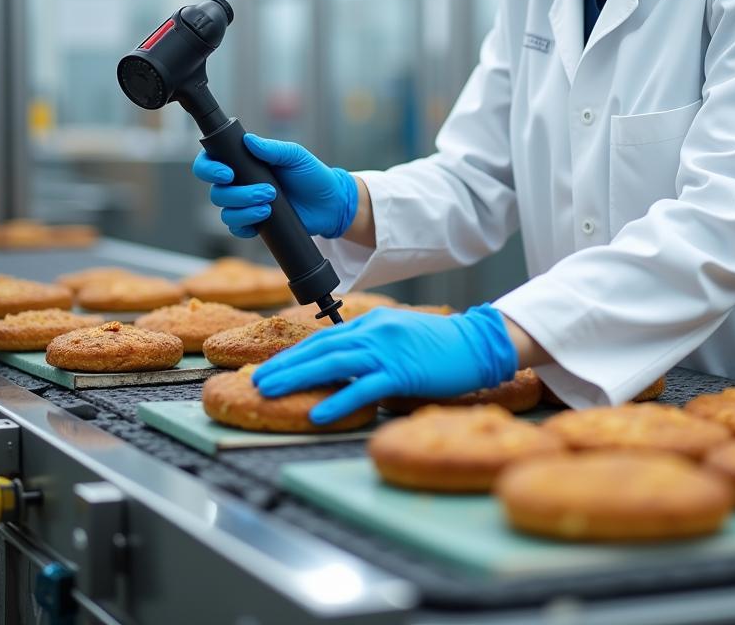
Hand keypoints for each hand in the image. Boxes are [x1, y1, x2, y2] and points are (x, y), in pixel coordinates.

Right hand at [192, 134, 357, 238]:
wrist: (329, 204)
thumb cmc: (311, 175)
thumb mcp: (296, 156)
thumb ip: (273, 149)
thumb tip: (249, 141)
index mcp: (244, 163)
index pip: (211, 162)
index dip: (209, 168)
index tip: (227, 173)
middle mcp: (240, 184)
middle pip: (217, 192)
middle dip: (238, 194)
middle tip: (267, 190)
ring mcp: (245, 205)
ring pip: (226, 212)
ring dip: (245, 209)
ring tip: (270, 204)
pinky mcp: (254, 223)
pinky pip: (236, 228)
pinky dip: (246, 224)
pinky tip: (264, 218)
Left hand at [252, 303, 517, 424]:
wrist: (478, 342)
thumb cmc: (441, 345)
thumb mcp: (400, 336)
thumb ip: (372, 347)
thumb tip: (344, 367)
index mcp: (372, 321)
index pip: (323, 337)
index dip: (294, 353)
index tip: (270, 366)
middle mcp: (374, 331)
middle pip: (320, 348)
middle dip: (284, 365)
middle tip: (256, 381)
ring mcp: (387, 350)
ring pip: (332, 363)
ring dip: (297, 378)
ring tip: (270, 392)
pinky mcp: (402, 372)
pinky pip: (364, 388)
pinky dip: (338, 400)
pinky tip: (319, 413)